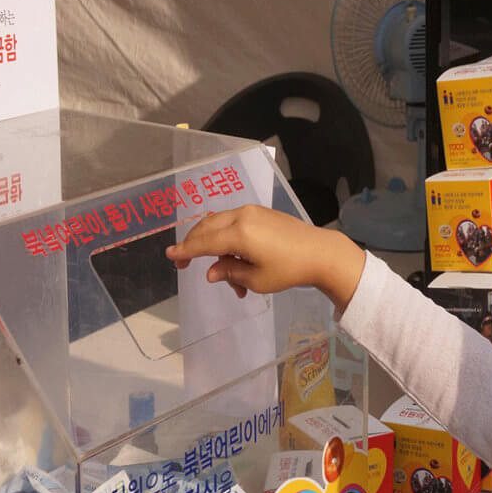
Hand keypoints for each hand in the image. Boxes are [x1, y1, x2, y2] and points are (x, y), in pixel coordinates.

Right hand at [165, 205, 365, 309]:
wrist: (321, 253)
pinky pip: (234, 222)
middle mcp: (242, 216)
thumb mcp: (256, 280)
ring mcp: (252, 212)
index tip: (170, 256)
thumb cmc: (289, 270)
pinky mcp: (262, 213)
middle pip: (206, 228)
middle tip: (184, 263)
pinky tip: (234, 258)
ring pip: (219, 223)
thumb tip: (211, 272)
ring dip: (213, 245)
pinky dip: (228, 238)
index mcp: (238, 234)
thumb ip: (229, 273)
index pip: (203, 243)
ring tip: (223, 272)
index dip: (185, 251)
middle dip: (193, 245)